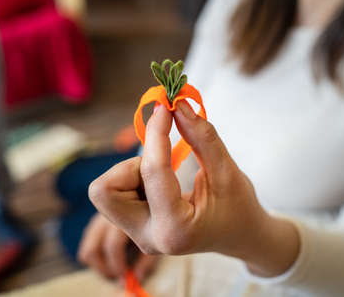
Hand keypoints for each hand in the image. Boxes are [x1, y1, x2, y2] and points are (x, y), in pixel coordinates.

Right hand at [78, 213, 158, 281]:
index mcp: (123, 216)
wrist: (146, 201)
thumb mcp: (153, 238)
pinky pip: (88, 245)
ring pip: (87, 249)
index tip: (125, 276)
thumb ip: (146, 259)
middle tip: (117, 277)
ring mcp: (98, 219)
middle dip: (103, 268)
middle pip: (92, 249)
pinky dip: (96, 258)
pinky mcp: (95, 223)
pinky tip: (112, 260)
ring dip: (98, 265)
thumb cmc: (153, 222)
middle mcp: (106, 216)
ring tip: (113, 271)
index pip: (113, 245)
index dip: (118, 265)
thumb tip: (137, 278)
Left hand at [88, 102, 299, 276]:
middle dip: (131, 166)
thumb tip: (177, 105)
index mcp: (175, 230)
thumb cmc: (238, 207)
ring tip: (167, 176)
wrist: (239, 236)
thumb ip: (202, 137)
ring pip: (105, 191)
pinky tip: (161, 184)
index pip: (152, 171)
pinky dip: (134, 178)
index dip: (157, 132)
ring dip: (132, 172)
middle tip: (162, 162)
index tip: (166, 108)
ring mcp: (137, 235)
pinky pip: (114, 193)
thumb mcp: (227, 172)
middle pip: (104, 191)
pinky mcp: (133, 227)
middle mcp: (148, 238)